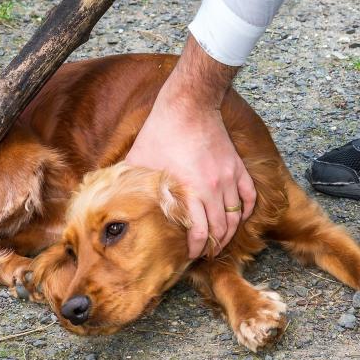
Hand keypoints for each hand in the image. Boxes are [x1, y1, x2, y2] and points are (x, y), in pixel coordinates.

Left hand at [125, 36, 255, 258]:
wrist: (189, 105)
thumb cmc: (161, 131)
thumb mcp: (139, 160)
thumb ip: (129, 182)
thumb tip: (110, 199)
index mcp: (190, 191)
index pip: (201, 233)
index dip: (197, 248)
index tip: (191, 255)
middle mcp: (214, 188)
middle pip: (222, 229)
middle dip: (214, 245)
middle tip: (206, 252)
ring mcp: (229, 178)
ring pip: (236, 216)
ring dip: (229, 231)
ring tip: (221, 240)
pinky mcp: (237, 167)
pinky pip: (249, 196)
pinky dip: (245, 210)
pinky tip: (238, 217)